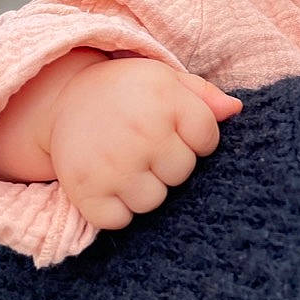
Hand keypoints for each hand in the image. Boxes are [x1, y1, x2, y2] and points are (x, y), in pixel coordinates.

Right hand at [48, 56, 242, 229]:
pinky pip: (119, 220)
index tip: (171, 129)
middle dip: (167, 164)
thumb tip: (235, 110)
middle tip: (142, 146)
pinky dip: (114, 210)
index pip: (208, 140)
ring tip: (125, 164)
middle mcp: (142, 132)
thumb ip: (203, 94)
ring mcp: (113, 164)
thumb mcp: (164, 79)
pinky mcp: (86, 190)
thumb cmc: (125, 91)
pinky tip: (107, 183)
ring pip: (153, 201)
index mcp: (165, 99)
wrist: (64, 98)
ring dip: (142, 189)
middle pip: (182, 173)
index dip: (194, 139)